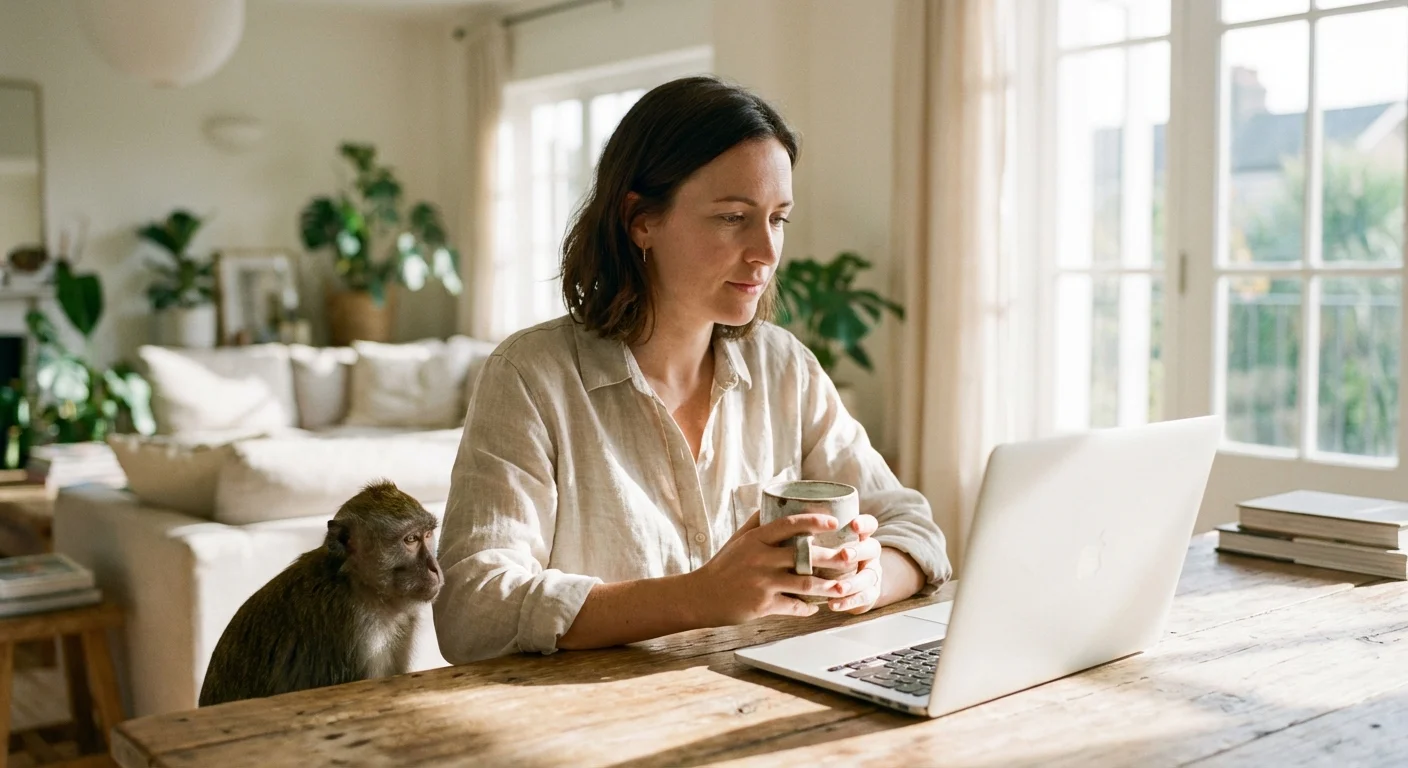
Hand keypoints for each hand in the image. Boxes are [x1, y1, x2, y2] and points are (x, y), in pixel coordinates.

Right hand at [687, 510, 850, 625]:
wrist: (701, 596)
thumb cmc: (723, 566)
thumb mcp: (738, 539)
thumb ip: (757, 521)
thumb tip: (773, 499)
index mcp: (756, 539)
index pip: (789, 524)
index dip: (814, 521)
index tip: (834, 521)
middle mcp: (760, 559)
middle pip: (804, 556)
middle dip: (832, 557)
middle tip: (850, 557)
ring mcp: (762, 583)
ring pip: (804, 583)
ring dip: (827, 587)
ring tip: (842, 587)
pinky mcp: (762, 605)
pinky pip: (793, 606)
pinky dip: (807, 608)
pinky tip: (816, 608)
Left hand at [808, 514, 883, 613]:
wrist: (854, 585)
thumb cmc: (831, 559)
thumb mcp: (827, 546)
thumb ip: (816, 538)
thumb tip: (787, 529)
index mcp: (859, 537)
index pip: (868, 524)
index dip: (863, 523)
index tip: (853, 524)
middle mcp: (869, 553)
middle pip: (872, 548)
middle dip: (858, 551)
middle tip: (844, 555)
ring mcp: (872, 573)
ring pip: (869, 576)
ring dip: (853, 582)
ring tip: (839, 588)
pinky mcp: (871, 593)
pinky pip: (863, 598)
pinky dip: (847, 602)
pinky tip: (833, 604)